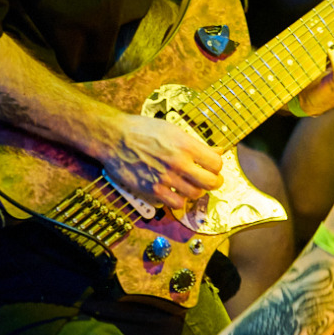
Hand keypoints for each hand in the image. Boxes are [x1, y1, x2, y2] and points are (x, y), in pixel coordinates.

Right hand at [96, 113, 224, 214]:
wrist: (115, 138)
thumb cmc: (142, 130)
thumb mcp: (173, 130)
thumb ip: (196, 143)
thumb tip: (218, 150)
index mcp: (186, 145)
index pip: (216, 163)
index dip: (217, 166)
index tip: (213, 167)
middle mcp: (178, 162)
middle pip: (211, 182)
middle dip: (214, 182)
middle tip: (210, 180)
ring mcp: (166, 178)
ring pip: (195, 194)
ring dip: (195, 191)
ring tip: (190, 185)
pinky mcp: (152, 190)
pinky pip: (176, 204)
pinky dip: (178, 200)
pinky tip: (174, 193)